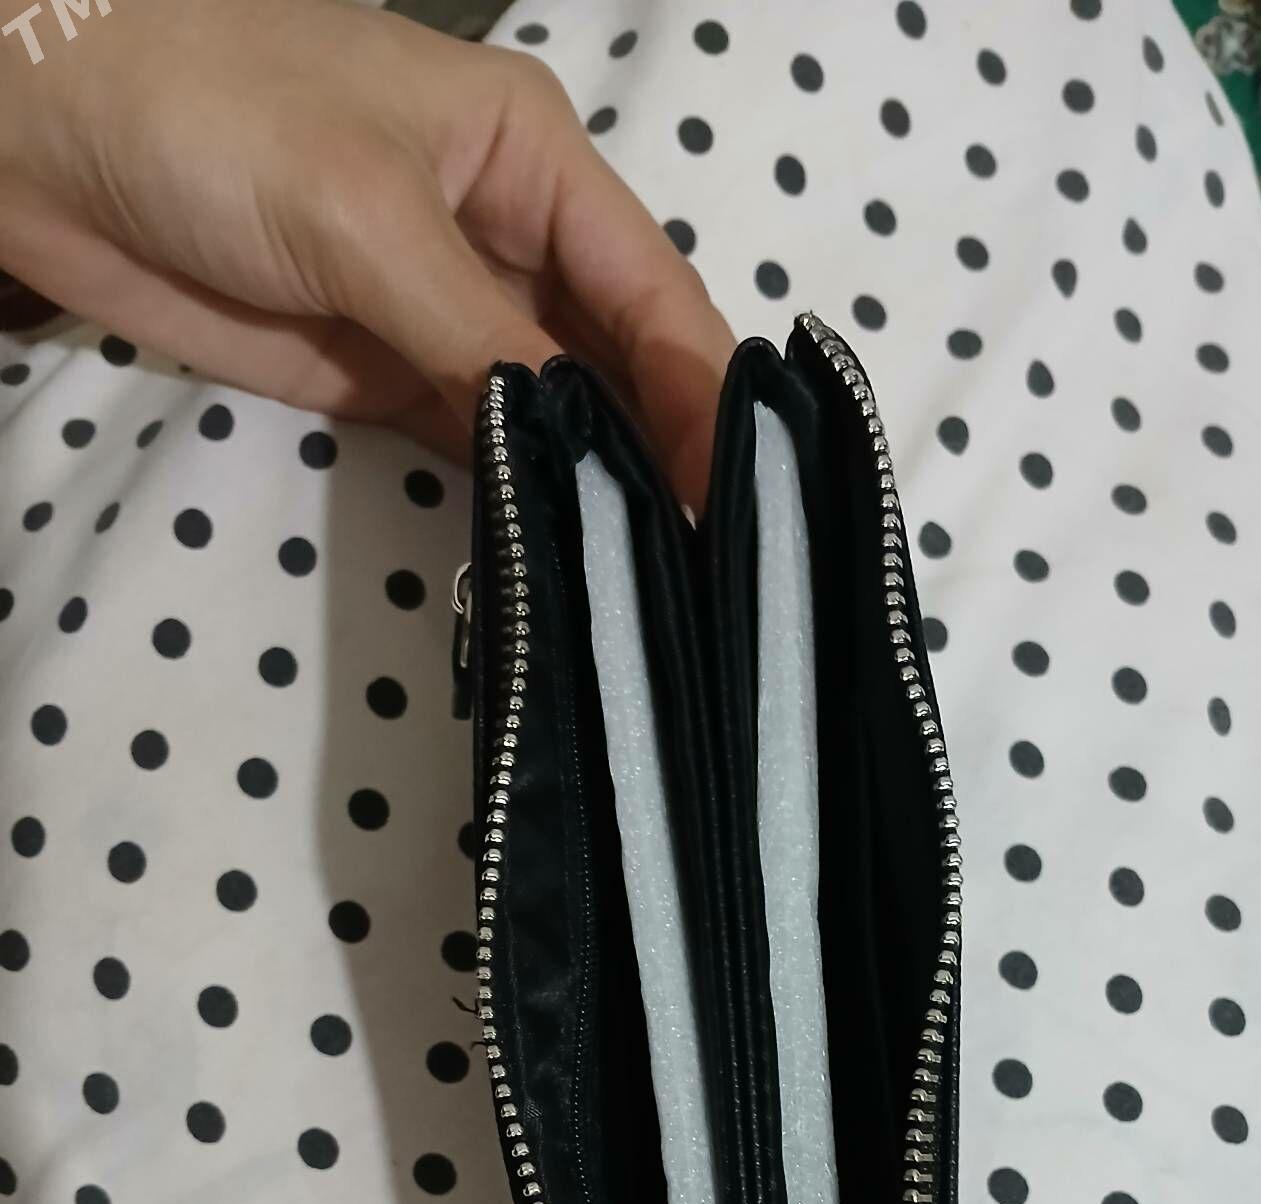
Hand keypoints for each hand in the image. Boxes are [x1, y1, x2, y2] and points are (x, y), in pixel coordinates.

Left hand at [0, 0, 734, 501]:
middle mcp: (510, 241)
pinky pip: (479, 448)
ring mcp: (446, 317)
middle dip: (664, 454)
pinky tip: (565, 557)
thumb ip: (477, 332)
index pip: (653, 293)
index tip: (739, 501)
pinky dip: (519, 501)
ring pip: (556, 416)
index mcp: (533, 162)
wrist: (41, 128)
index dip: (702, 397)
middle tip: (712, 569)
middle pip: (620, 363)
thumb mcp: (364, 210)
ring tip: (657, 585)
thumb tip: (582, 446)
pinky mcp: (387, 381)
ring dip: (599, 490)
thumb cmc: (212, 111)